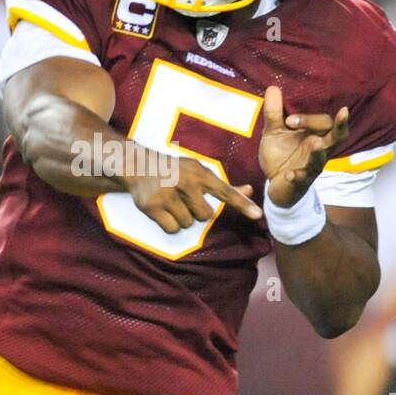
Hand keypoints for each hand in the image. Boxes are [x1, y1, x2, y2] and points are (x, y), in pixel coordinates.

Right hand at [126, 145, 261, 233]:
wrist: (137, 165)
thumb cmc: (174, 170)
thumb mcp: (198, 171)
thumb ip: (224, 185)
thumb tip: (250, 191)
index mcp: (200, 173)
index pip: (226, 191)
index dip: (242, 204)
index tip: (258, 215)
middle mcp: (186, 183)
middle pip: (205, 215)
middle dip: (196, 212)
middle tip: (183, 198)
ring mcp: (169, 194)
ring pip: (188, 223)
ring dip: (181, 218)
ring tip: (171, 201)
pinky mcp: (153, 206)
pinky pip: (173, 229)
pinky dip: (169, 224)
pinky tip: (162, 210)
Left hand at [259, 85, 349, 207]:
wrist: (275, 184)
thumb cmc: (281, 155)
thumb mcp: (274, 132)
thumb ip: (274, 112)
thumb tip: (273, 87)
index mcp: (317, 135)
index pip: (325, 122)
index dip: (310, 118)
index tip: (289, 119)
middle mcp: (320, 151)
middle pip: (337, 137)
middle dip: (336, 127)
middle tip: (337, 114)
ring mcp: (311, 167)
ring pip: (321, 159)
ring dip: (318, 152)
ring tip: (316, 143)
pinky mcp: (300, 183)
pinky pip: (302, 180)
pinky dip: (297, 176)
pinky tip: (290, 174)